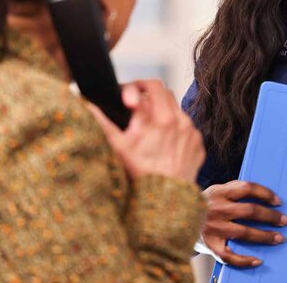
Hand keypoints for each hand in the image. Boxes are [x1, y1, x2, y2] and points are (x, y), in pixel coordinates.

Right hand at [88, 79, 204, 182]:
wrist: (164, 201)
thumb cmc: (140, 174)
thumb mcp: (118, 146)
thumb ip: (103, 122)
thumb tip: (87, 104)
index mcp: (162, 117)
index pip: (154, 85)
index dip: (139, 85)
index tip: (130, 96)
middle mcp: (181, 122)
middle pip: (166, 96)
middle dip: (150, 99)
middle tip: (136, 112)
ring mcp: (192, 134)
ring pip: (177, 113)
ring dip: (162, 116)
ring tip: (148, 133)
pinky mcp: (198, 146)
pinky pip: (187, 130)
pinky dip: (175, 133)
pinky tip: (163, 146)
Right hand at [202, 180, 286, 266]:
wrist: (175, 219)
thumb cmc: (203, 205)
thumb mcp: (215, 191)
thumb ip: (234, 192)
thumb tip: (263, 195)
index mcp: (219, 192)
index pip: (247, 188)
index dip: (265, 193)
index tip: (279, 201)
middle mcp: (217, 209)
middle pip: (250, 211)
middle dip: (271, 216)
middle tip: (286, 221)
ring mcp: (214, 228)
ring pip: (245, 233)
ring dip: (265, 236)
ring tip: (279, 238)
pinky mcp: (210, 245)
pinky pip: (230, 256)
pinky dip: (245, 260)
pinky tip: (258, 260)